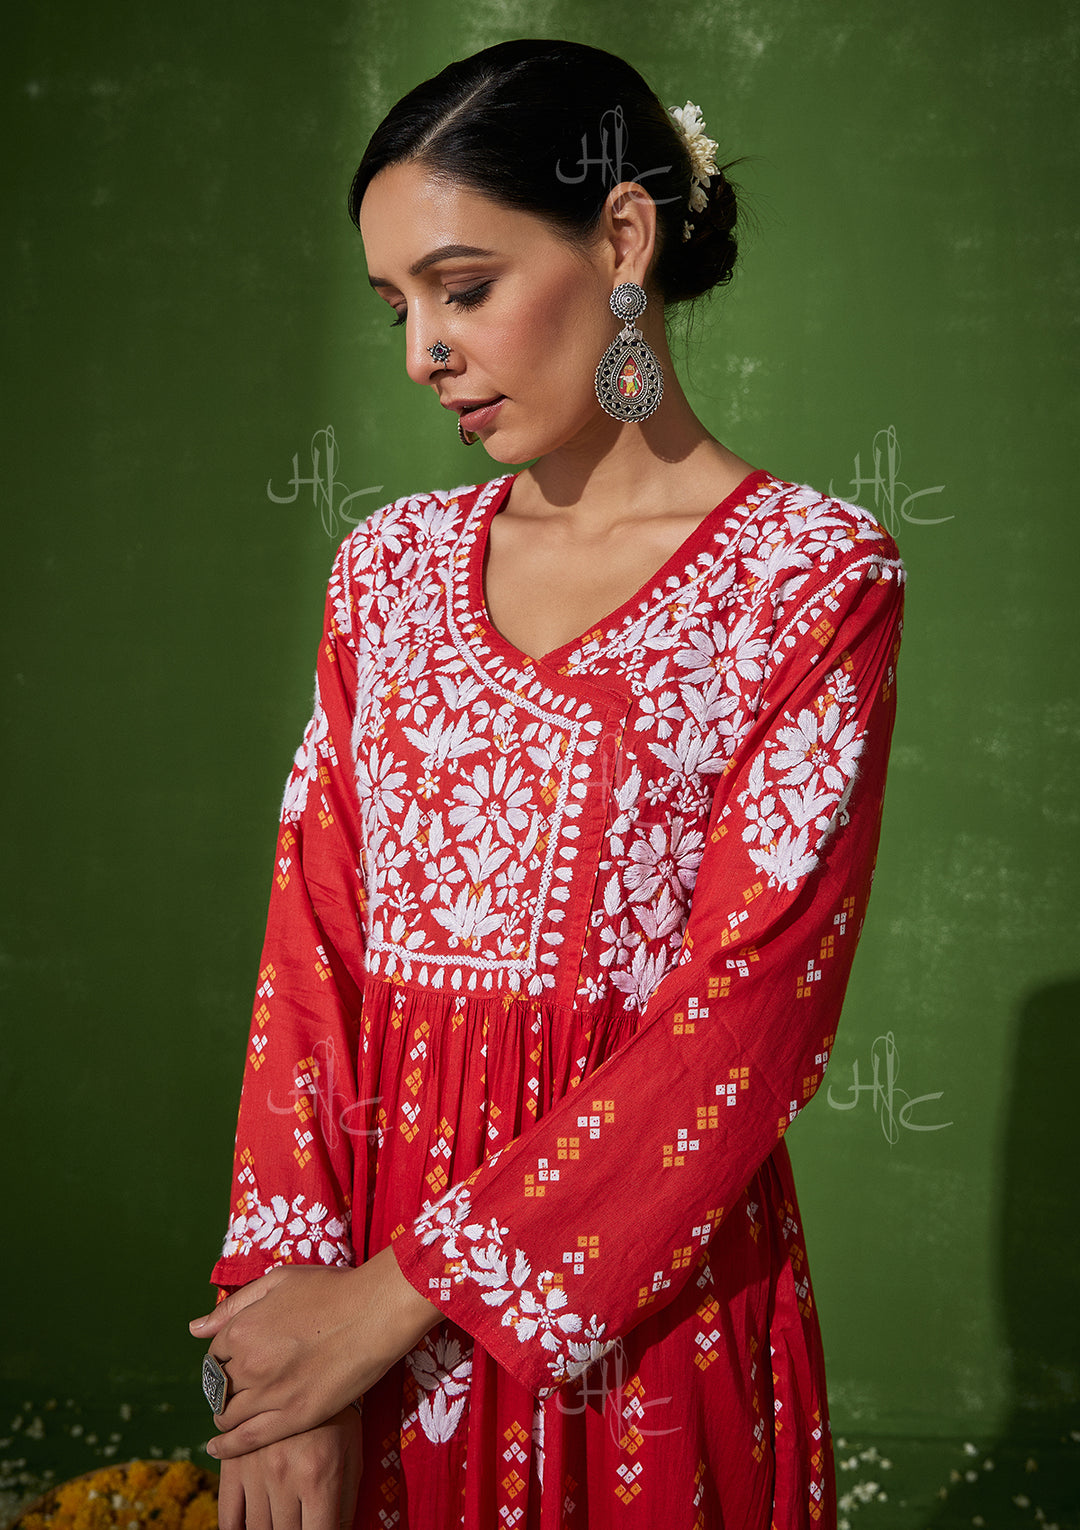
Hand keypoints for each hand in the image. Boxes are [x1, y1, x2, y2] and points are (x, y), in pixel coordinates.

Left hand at [190, 1244, 439, 1458]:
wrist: (375, 1311)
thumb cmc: (330, 1289)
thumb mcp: (278, 1281)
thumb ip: (234, 1305)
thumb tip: (195, 1328)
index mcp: (241, 1329)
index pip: (214, 1354)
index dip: (224, 1358)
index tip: (236, 1361)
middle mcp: (248, 1364)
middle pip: (218, 1387)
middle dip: (223, 1388)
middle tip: (237, 1388)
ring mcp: (271, 1394)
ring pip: (229, 1415)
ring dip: (225, 1415)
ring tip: (231, 1415)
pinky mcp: (294, 1417)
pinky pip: (248, 1439)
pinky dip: (227, 1446)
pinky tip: (217, 1447)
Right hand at [216, 1406, 362, 1529]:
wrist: (310, 1361)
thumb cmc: (339, 1414)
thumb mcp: (352, 1454)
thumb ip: (346, 1502)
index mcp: (318, 1476)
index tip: (319, 1528)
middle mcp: (284, 1475)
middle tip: (301, 1519)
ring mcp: (255, 1469)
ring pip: (257, 1529)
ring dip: (270, 1528)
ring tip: (282, 1516)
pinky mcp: (233, 1462)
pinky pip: (228, 1515)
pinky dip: (236, 1529)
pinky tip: (251, 1524)